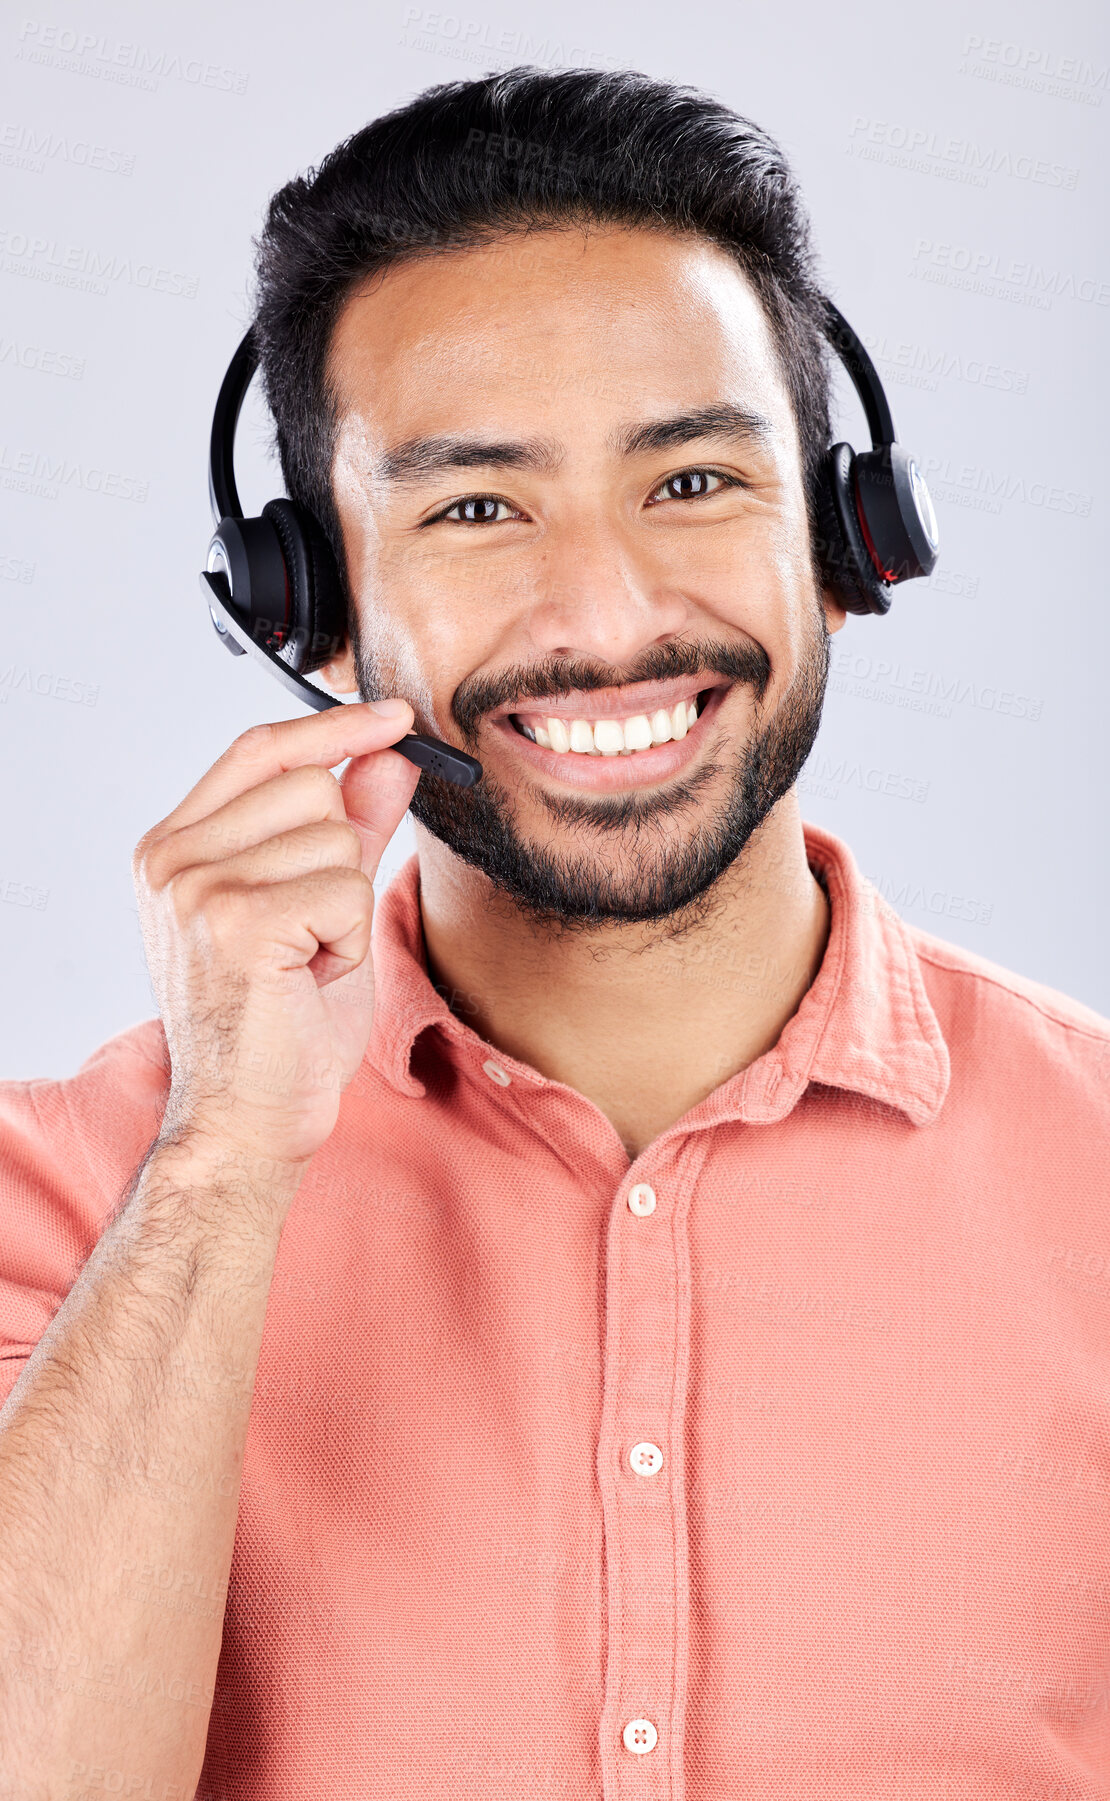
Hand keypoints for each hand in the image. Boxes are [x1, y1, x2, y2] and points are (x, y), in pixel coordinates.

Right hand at [132, 700, 420, 1173]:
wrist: (248, 1121)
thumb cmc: (281, 1026)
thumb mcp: (320, 908)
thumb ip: (351, 827)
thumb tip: (389, 755)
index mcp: (175, 848)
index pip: (259, 750)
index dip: (332, 728)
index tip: (392, 717)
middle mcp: (172, 860)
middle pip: (311, 787)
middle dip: (341, 858)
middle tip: (311, 934)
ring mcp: (196, 888)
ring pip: (336, 837)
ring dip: (345, 907)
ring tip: (306, 962)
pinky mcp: (236, 921)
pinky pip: (345, 887)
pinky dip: (350, 939)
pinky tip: (311, 978)